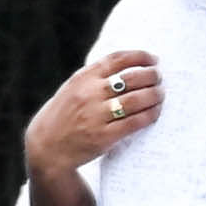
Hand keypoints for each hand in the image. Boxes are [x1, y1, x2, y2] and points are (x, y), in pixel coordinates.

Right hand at [28, 45, 162, 178]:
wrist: (45, 149)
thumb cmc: (62, 117)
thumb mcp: (71, 90)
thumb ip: (94, 78)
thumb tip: (129, 66)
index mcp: (82, 79)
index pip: (117, 59)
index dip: (140, 56)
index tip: (153, 59)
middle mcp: (89, 94)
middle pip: (132, 78)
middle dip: (152, 76)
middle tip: (158, 79)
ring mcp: (96, 116)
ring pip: (137, 99)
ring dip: (155, 95)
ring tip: (160, 94)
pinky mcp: (103, 136)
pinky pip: (135, 122)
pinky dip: (150, 115)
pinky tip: (154, 112)